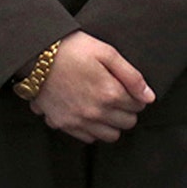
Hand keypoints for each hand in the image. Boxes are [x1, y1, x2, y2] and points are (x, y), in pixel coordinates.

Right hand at [29, 32, 154, 143]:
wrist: (37, 54)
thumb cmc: (73, 48)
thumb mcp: (107, 52)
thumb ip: (131, 76)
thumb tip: (149, 97)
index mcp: (110, 93)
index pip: (138, 106)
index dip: (136, 96)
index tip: (129, 88)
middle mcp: (96, 112)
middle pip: (127, 123)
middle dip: (127, 111)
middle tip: (118, 96)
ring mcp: (78, 121)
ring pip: (110, 136)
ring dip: (112, 123)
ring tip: (105, 106)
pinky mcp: (62, 124)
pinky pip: (88, 138)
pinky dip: (93, 129)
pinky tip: (89, 113)